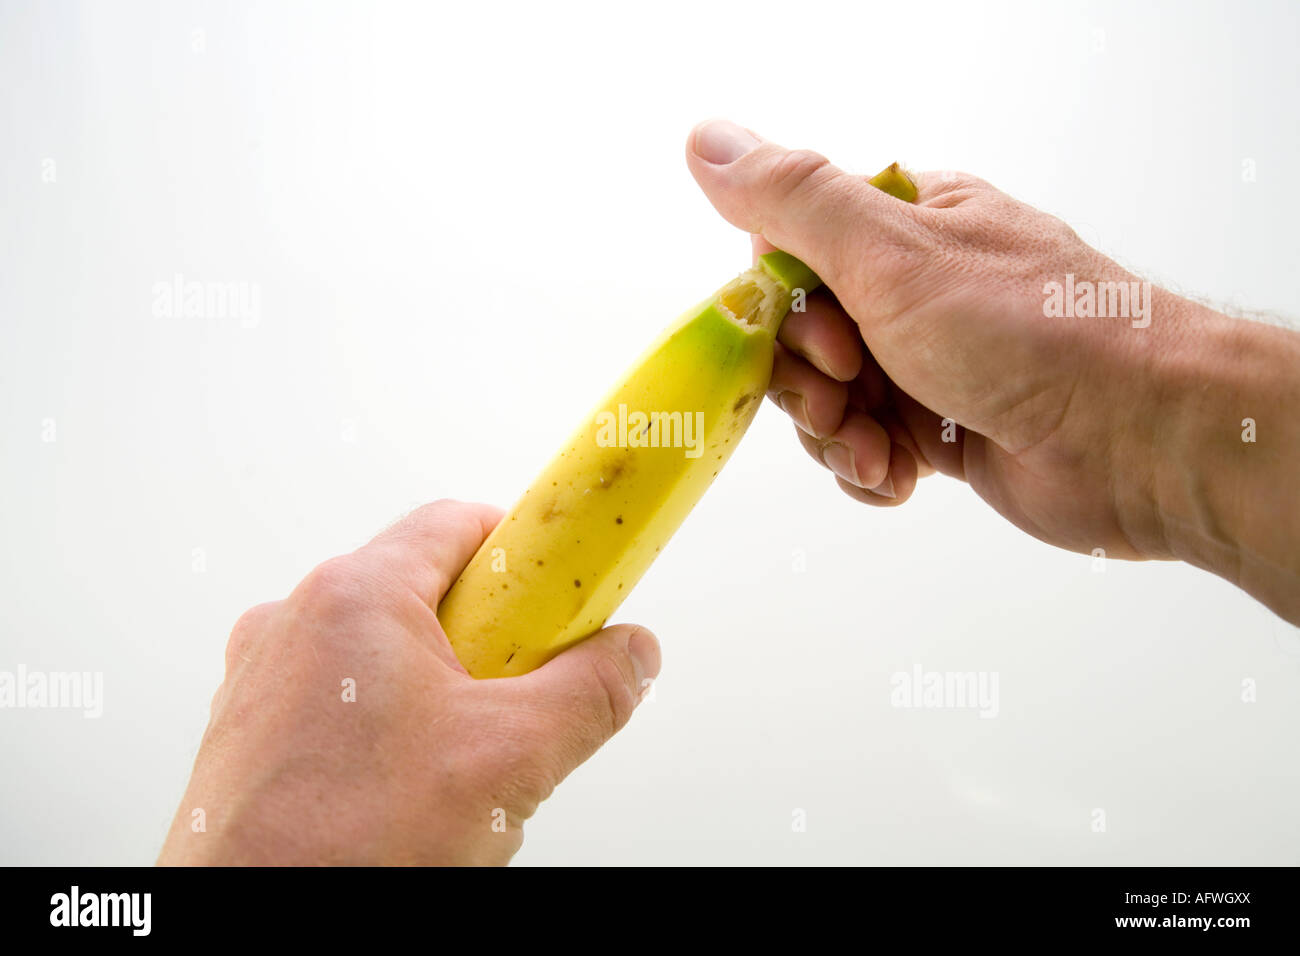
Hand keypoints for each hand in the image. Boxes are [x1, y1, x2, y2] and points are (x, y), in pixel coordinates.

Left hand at [157, 500, 660, 864]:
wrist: (255, 928)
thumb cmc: (343, 848)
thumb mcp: (510, 760)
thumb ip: (590, 693)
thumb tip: (629, 657)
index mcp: (355, 596)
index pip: (460, 523)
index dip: (525, 552)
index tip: (563, 591)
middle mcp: (296, 620)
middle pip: (426, 591)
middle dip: (490, 640)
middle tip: (519, 701)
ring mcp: (266, 675)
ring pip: (385, 651)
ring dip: (440, 690)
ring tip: (460, 765)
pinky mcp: (252, 729)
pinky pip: (342, 697)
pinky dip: (389, 724)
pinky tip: (408, 789)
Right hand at [686, 120, 1299, 622]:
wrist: (1138, 439)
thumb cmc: (1028, 330)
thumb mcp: (893, 252)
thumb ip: (794, 200)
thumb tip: (706, 142)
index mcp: (907, 225)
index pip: (791, 253)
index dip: (783, 309)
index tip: (826, 340)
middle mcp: (915, 290)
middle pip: (802, 337)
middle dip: (810, 384)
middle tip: (849, 399)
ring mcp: (929, 363)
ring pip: (830, 401)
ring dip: (837, 436)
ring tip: (878, 454)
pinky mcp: (945, 431)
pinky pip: (868, 449)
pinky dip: (870, 468)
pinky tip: (899, 477)